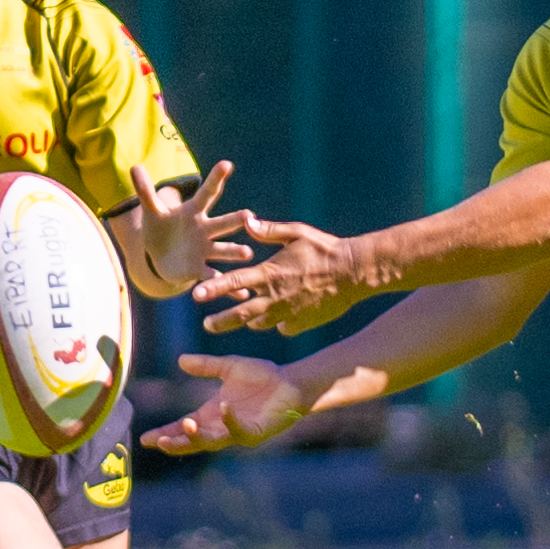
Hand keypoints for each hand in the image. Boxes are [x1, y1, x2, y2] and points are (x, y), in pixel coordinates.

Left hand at [128, 163, 251, 290]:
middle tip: (249, 216)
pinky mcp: (200, 270)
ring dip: (235, 252)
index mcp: (194, 212)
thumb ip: (145, 191)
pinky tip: (242, 294)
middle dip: (235, 220)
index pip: (207, 193)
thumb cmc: (161, 228)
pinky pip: (215, 277)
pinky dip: (230, 287)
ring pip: (223, 250)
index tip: (227, 164)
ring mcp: (205, 250)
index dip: (216, 179)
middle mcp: (205, 230)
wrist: (161, 257)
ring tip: (247, 254)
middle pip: (222, 223)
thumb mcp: (152, 211)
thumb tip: (135, 166)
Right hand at [140, 353, 309, 453]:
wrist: (292, 382)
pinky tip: (223, 407)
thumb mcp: (228, 367)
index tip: (146, 439)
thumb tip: (181, 360)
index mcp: (212, 415)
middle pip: (194, 441)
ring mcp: (239, 431)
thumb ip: (206, 366)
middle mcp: (222, 427)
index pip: (184, 428)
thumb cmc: (263, 377)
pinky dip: (231, 420)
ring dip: (198, 435)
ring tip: (185, 425)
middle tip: (158, 442)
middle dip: (176, 442)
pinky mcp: (257, 431)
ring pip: (214, 441)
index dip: (166, 433)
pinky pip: (241, 430)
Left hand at [191, 217, 368, 335]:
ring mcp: (289, 313)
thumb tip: (247, 222)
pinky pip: (284, 326)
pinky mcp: (302, 323)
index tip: (195, 296)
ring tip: (243, 320)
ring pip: (260, 322)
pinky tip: (283, 317)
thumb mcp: (297, 233)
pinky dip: (279, 322)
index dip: (213, 289)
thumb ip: (269, 231)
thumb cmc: (326, 248)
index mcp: (270, 274)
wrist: (355, 272)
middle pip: (240, 314)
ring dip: (250, 321)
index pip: (234, 283)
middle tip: (207, 325)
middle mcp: (275, 297)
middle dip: (221, 321)